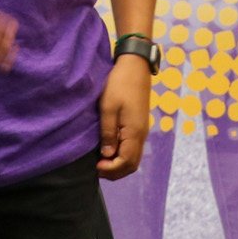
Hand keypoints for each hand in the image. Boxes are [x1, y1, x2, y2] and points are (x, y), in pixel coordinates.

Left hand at [97, 56, 151, 180]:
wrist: (135, 66)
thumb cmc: (119, 84)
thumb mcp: (108, 108)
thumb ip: (108, 134)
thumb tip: (106, 155)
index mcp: (135, 132)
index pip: (125, 162)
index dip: (110, 169)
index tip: (95, 165)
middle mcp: (142, 135)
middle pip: (132, 164)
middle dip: (115, 172)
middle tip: (97, 168)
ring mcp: (142, 130)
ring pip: (134, 158)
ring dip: (119, 165)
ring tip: (102, 161)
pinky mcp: (140, 125)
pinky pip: (134, 149)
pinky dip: (123, 156)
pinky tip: (110, 150)